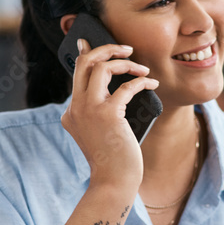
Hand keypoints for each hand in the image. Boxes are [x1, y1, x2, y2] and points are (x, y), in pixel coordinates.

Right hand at [60, 39, 158, 190]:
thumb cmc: (114, 159)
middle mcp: (75, 108)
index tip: (91, 42)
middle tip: (126, 49)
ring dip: (125, 63)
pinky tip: (151, 83)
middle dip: (105, 48)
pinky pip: (126, 87)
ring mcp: (88, 110)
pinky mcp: (107, 114)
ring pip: (101, 67)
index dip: (87, 54)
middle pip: (83, 62)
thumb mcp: (102, 132)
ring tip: (142, 69)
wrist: (114, 182)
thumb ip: (102, 111)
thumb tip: (121, 86)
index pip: (77, 74)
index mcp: (71, 112)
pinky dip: (142, 81)